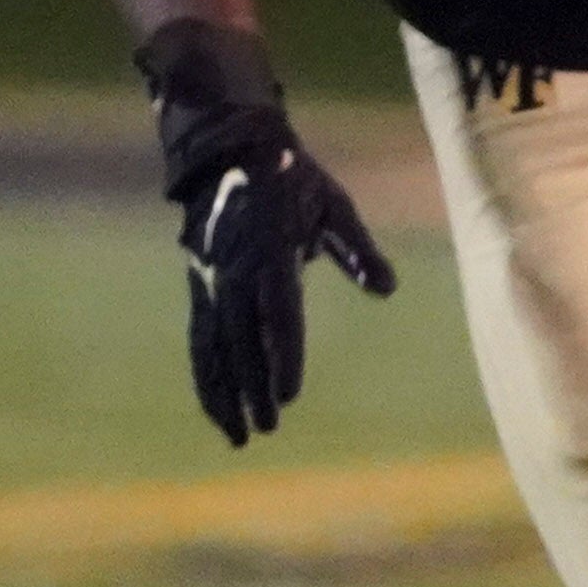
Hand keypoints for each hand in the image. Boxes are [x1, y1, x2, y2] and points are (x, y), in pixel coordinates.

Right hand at [134, 20, 393, 446]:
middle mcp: (231, 268)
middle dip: (251, 385)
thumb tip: (387, 288)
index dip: (282, 353)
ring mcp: (210, 279)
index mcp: (268, 247)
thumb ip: (358, 249)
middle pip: (239, 338)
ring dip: (224, 392)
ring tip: (238, 436)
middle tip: (268, 427)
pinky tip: (219, 411)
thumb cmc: (293, 180)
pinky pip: (201, 339)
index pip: (276, 310)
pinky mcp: (200, 287)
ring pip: (212, 345)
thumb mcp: (333, 204)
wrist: (228, 150)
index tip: (290, 392)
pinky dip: (207, 377)